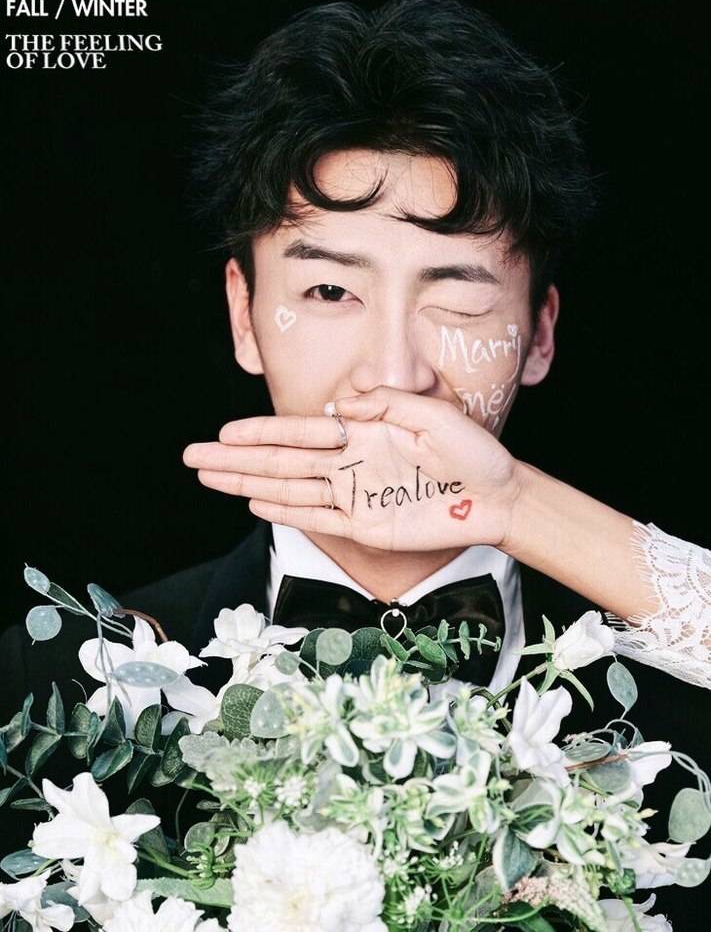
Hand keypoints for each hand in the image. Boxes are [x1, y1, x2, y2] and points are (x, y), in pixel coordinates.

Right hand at [183, 387, 522, 552]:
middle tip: (192, 457)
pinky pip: (317, 520)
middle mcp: (349, 464)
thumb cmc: (473, 452)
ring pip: (288, 490)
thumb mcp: (435, 414)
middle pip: (280, 461)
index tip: (224, 433)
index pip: (299, 432)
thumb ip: (388, 403)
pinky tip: (254, 504)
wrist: (499, 498)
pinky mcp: (366, 528)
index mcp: (362, 433)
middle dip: (235, 460)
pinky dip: (285, 513)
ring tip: (208, 480)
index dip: (260, 433)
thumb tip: (342, 404)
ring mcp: (354, 497)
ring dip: (247, 484)